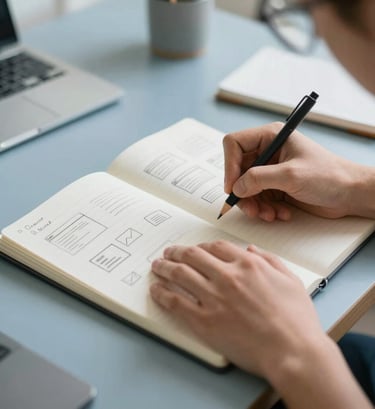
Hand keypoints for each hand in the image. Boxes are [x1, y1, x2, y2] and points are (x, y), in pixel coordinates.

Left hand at [150, 240, 325, 376]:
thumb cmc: (296, 319)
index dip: (202, 246)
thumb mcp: (290, 280)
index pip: (216, 247)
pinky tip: (156, 290)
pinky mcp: (204, 321)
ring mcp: (213, 298)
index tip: (195, 249)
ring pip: (180, 274)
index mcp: (248, 264)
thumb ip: (270, 259)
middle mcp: (227, 276)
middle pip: (193, 256)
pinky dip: (163, 293)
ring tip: (157, 266)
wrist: (292, 351)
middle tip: (169, 253)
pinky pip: (176, 302)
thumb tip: (252, 249)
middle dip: (177, 252)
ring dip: (165, 267)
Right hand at [223, 122, 367, 220]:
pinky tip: (280, 213)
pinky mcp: (275, 187)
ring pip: (246, 188)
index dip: (229, 166)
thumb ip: (259, 179)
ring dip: (254, 204)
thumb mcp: (290, 175)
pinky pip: (257, 199)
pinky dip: (265, 209)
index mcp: (271, 137)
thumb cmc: (328, 176)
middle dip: (243, 192)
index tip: (232, 187)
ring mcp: (271, 170)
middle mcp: (268, 152)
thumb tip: (236, 187)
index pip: (235, 144)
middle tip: (250, 208)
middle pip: (238, 170)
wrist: (349, 194)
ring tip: (269, 214)